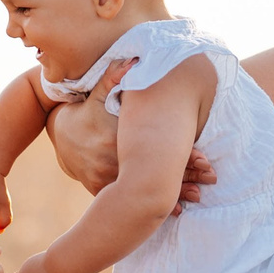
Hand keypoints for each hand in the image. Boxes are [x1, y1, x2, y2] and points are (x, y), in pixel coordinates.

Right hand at [43, 57, 214, 209]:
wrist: (62, 135)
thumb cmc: (87, 111)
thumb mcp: (99, 94)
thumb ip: (114, 77)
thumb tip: (132, 61)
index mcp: (115, 138)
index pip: (157, 149)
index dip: (183, 156)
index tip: (206, 161)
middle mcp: (110, 161)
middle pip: (153, 172)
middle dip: (185, 176)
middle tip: (211, 177)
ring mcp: (104, 177)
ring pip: (142, 189)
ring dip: (171, 194)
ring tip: (197, 196)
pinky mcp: (100, 188)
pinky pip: (128, 199)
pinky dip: (148, 205)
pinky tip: (170, 212)